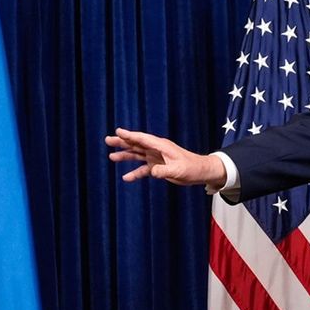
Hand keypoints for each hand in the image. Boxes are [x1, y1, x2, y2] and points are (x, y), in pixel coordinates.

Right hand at [105, 127, 226, 186]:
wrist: (200, 171)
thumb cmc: (192, 168)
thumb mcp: (179, 170)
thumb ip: (164, 171)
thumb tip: (152, 172)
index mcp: (161, 146)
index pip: (142, 139)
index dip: (130, 135)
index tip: (118, 131)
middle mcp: (157, 149)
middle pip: (136, 144)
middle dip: (122, 142)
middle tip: (108, 140)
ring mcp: (156, 158)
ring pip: (137, 155)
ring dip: (125, 155)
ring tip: (111, 157)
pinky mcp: (157, 167)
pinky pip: (143, 169)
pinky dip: (135, 173)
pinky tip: (126, 178)